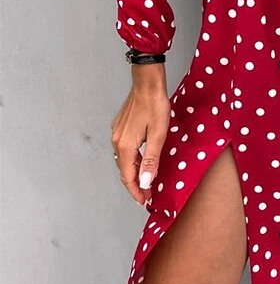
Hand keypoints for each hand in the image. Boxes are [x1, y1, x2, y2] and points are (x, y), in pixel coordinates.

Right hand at [111, 80, 170, 206]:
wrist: (147, 83)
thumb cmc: (155, 105)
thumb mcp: (158, 135)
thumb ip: (150, 160)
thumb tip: (145, 182)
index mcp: (125, 145)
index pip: (128, 177)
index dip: (136, 191)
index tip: (145, 201)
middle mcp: (116, 141)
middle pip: (123, 170)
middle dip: (135, 185)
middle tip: (147, 194)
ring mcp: (116, 133)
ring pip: (123, 160)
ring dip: (133, 172)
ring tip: (146, 181)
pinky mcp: (120, 127)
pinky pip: (124, 150)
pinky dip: (132, 160)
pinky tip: (142, 161)